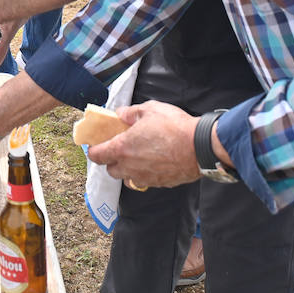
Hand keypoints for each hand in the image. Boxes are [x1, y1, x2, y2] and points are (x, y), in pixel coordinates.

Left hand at [86, 100, 202, 187]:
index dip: (93, 151)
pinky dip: (145, 174)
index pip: (97, 156)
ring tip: (137, 157)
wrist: (200, 147)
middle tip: (119, 149)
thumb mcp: (150, 109)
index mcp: (122, 148)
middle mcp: (130, 167)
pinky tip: (154, 163)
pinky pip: (145, 182)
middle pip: (111, 171)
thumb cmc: (174, 127)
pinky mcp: (159, 183)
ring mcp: (145, 177)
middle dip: (111, 161)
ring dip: (128, 170)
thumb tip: (121, 114)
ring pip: (127, 179)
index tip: (95, 146)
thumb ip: (130, 113)